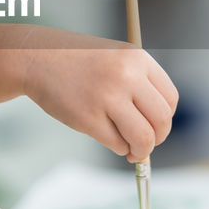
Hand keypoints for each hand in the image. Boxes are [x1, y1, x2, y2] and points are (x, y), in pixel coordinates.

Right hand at [20, 31, 178, 162]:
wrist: (37, 58)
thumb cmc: (79, 61)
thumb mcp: (116, 57)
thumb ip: (139, 83)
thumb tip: (158, 127)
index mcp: (137, 59)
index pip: (170, 98)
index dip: (166, 118)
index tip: (156, 125)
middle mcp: (126, 76)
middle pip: (161, 120)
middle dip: (157, 138)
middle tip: (147, 143)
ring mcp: (106, 97)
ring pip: (142, 137)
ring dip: (141, 150)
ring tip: (132, 150)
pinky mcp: (88, 118)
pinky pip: (117, 144)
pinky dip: (119, 148)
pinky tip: (112, 140)